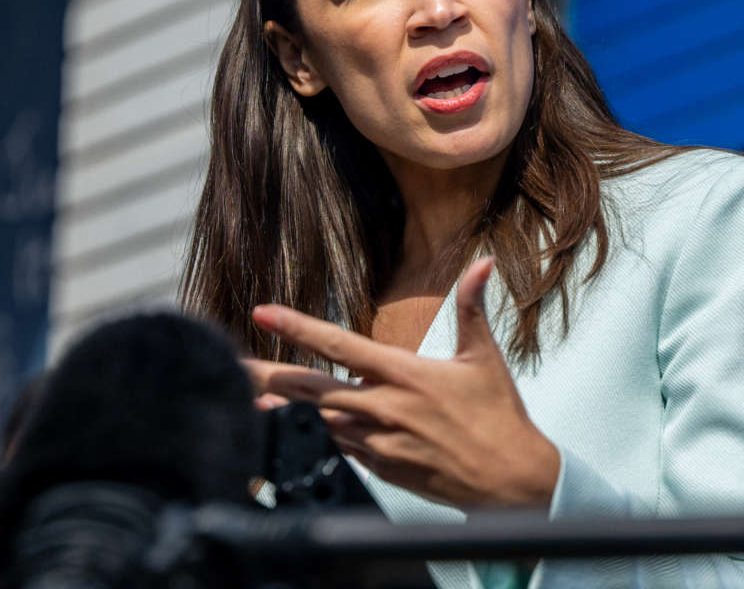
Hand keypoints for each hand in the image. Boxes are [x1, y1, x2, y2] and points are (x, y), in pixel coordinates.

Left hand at [244, 257, 558, 508]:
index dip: (297, 327)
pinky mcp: (380, 467)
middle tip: (232, 364)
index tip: (263, 312)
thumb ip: (472, 307)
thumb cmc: (499, 417)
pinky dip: (312, 433)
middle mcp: (383, 407)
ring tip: (247, 394)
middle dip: (267, 375)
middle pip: (310, 387)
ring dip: (282, 407)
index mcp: (404, 374)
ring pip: (316, 419)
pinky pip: (336, 447)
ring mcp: (378, 441)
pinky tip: (288, 425)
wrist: (513, 483)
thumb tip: (484, 262)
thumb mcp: (484, 357)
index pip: (338, 343)